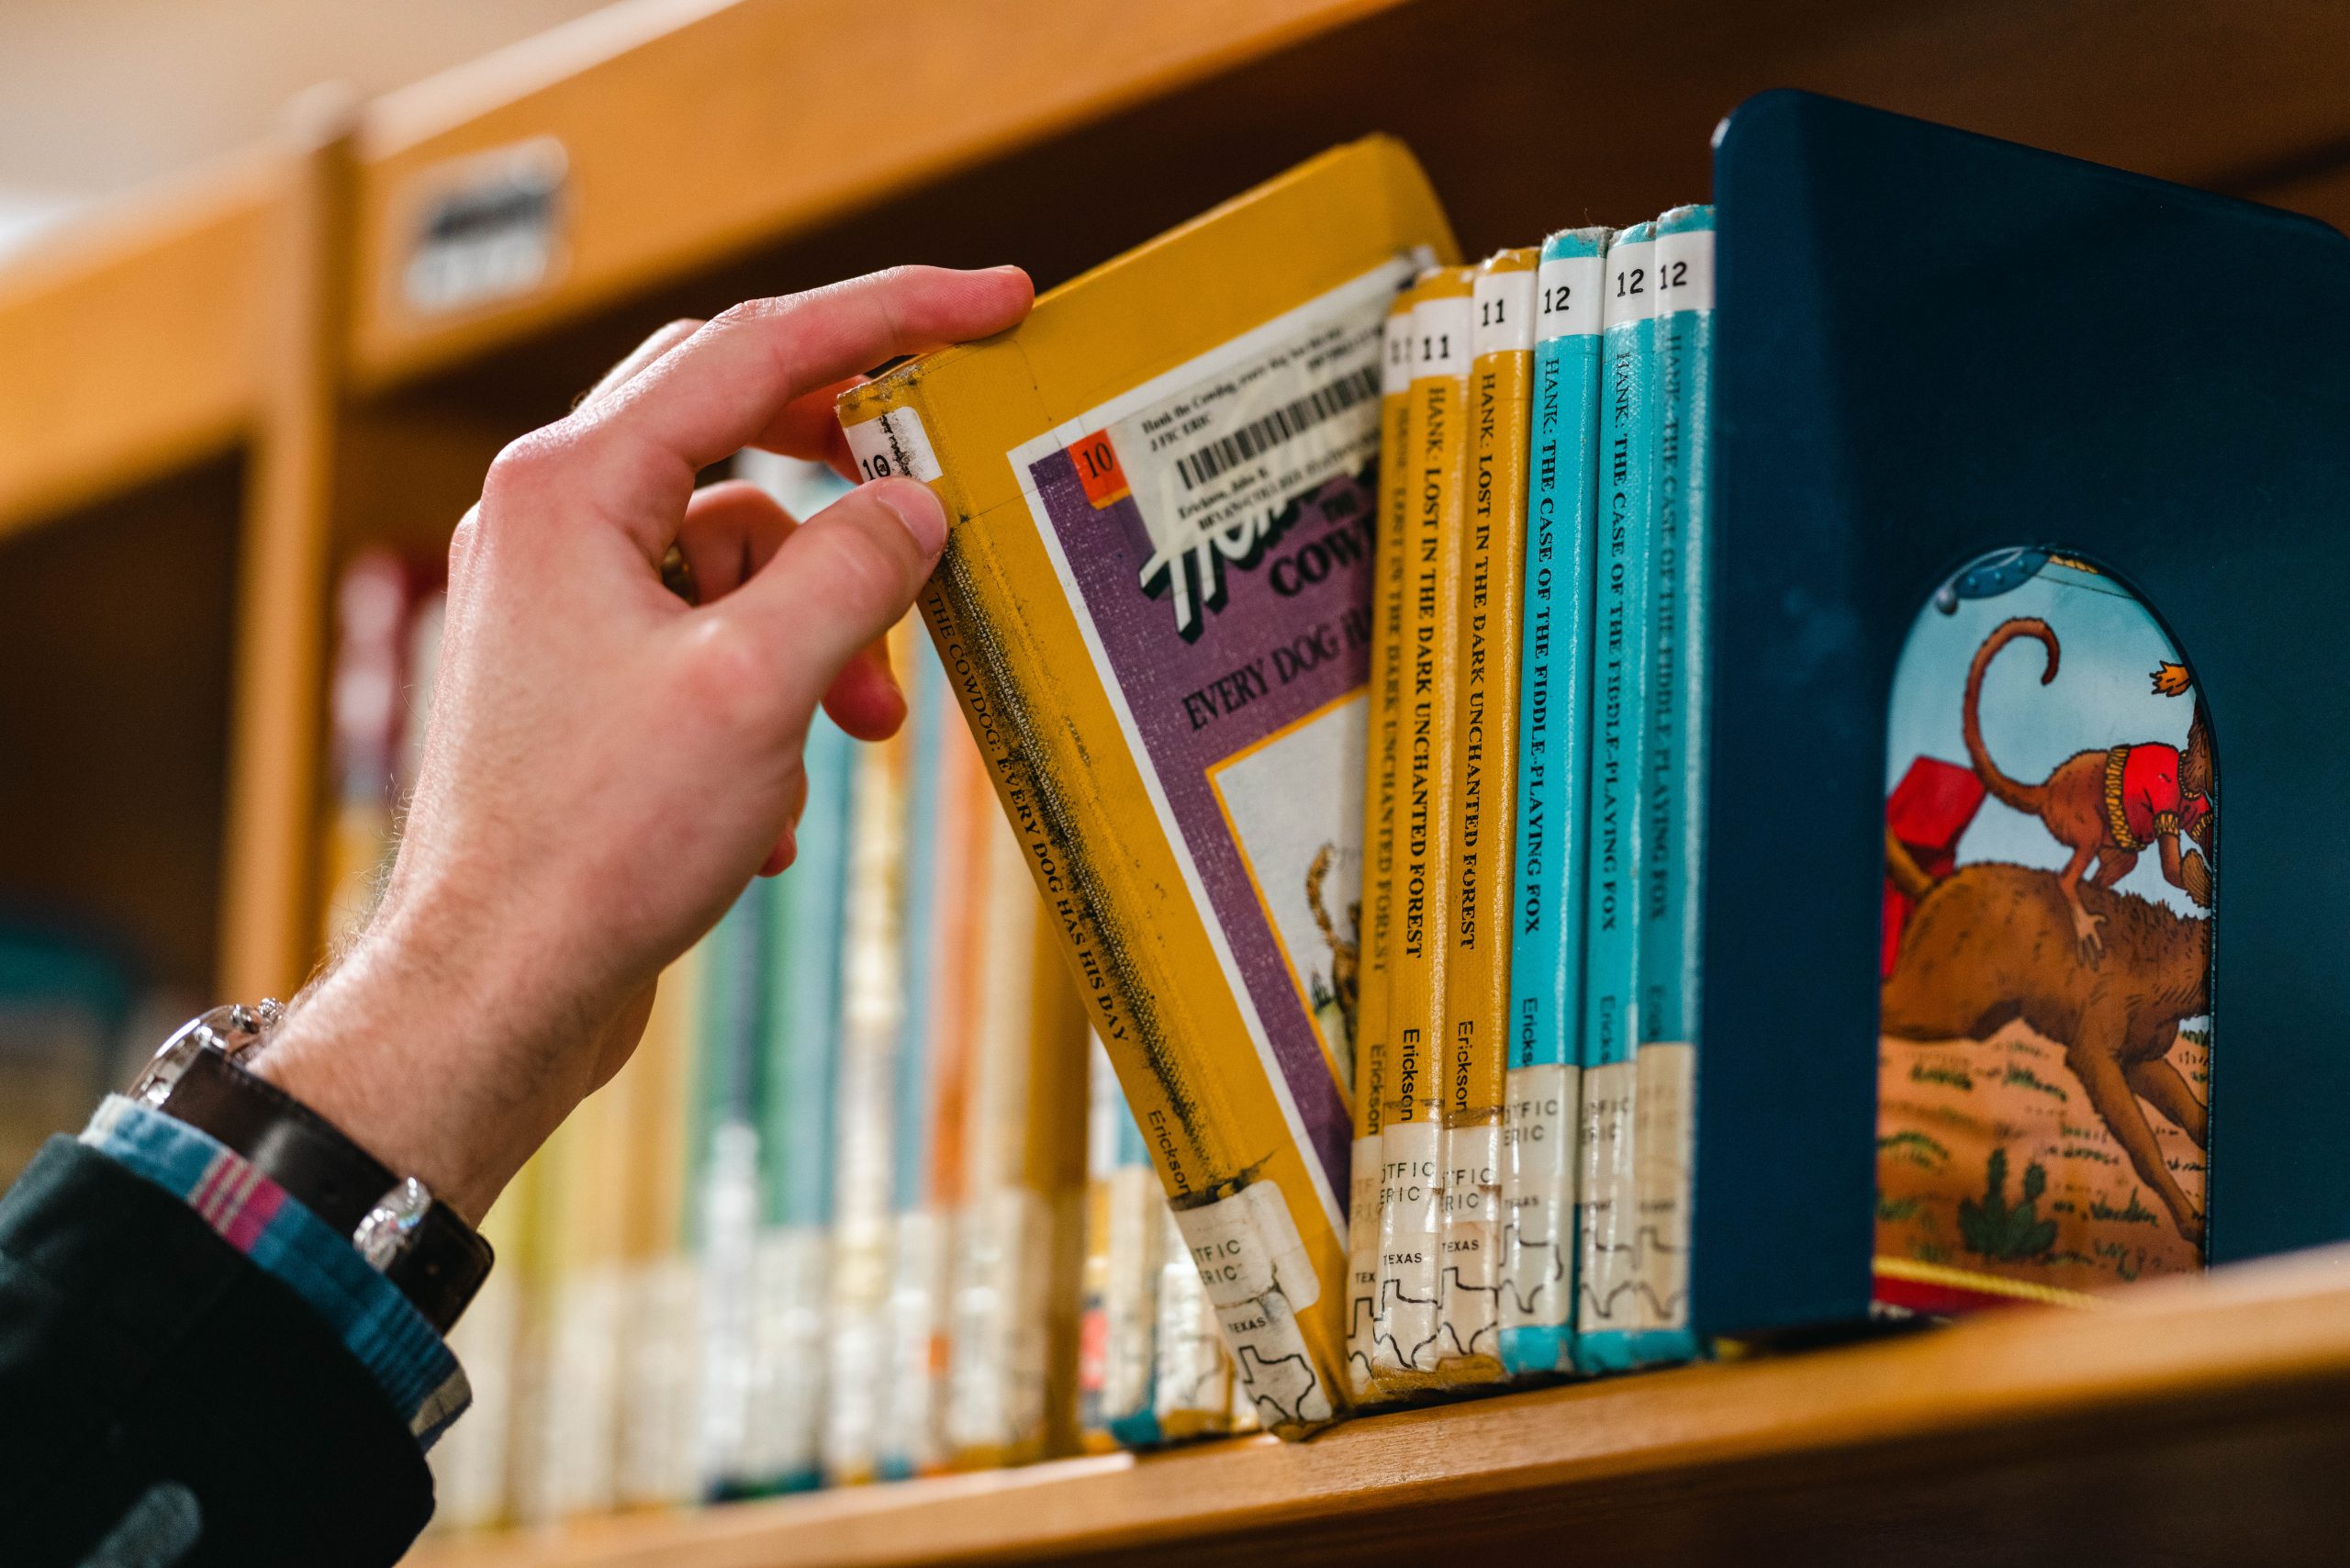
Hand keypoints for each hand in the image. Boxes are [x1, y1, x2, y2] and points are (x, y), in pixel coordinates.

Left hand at [253, 265, 1033, 1221]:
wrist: (493, 993)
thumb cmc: (595, 845)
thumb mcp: (758, 689)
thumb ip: (853, 571)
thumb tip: (914, 505)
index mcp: (571, 487)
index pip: (756, 350)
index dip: (891, 314)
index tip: (996, 302)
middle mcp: (552, 522)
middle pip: (738, 428)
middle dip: (852, 478)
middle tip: (942, 491)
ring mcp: (563, 601)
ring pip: (737, 553)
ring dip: (821, 627)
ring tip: (861, 724)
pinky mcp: (585, 680)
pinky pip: (712, 638)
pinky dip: (770, 695)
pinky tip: (768, 802)